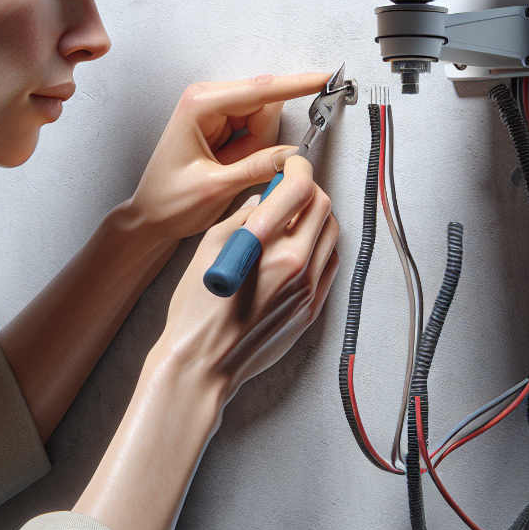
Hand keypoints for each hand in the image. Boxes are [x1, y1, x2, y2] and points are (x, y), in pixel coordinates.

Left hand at [125, 72, 330, 241]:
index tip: (324, 77)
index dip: (296, 85)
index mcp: (199, 106)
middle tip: (235, 169)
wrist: (150, 216)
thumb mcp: (216, 189)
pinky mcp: (222, 124)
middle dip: (262, 141)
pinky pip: (256, 133)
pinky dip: (251, 153)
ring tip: (225, 171)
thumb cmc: (169, 202)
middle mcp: (206, 100)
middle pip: (265, 106)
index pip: (259, 89)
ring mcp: (215, 111)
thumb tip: (292, 155)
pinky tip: (228, 167)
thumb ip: (257, 168)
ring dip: (255, 150)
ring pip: (264, 120)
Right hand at [151, 154, 339, 408]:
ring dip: (315, 221)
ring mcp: (308, 290)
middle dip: (307, 193)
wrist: (203, 363)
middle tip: (286, 193)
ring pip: (330, 237)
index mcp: (269, 245)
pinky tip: (291, 254)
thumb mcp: (210, 247)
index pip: (303, 189)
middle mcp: (296, 265)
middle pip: (323, 209)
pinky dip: (316, 251)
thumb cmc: (197, 310)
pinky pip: (327, 268)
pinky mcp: (310, 310)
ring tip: (287, 225)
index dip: (298, 169)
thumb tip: (264, 201)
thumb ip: (243, 217)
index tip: (289, 166)